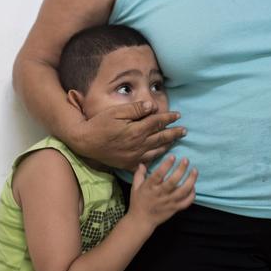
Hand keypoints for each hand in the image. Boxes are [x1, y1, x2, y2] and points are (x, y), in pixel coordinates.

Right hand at [69, 101, 186, 170]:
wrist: (85, 142)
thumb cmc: (99, 124)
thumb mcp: (116, 112)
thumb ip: (135, 109)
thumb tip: (152, 106)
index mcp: (137, 130)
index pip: (157, 122)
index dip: (169, 118)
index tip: (178, 115)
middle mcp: (138, 145)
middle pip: (161, 138)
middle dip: (174, 134)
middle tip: (184, 131)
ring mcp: (134, 156)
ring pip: (156, 152)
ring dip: (167, 146)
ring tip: (175, 142)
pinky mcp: (128, 164)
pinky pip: (145, 164)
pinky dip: (153, 161)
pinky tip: (158, 159)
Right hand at [127, 155, 196, 230]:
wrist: (141, 221)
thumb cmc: (138, 202)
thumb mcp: (135, 187)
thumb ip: (139, 175)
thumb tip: (142, 164)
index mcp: (149, 187)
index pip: (158, 174)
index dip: (166, 165)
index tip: (173, 156)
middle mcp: (160, 194)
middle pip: (172, 182)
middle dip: (181, 170)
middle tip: (186, 160)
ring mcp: (168, 202)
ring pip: (182, 191)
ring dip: (190, 180)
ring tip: (194, 171)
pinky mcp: (174, 209)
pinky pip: (186, 202)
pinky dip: (191, 195)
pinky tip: (193, 186)